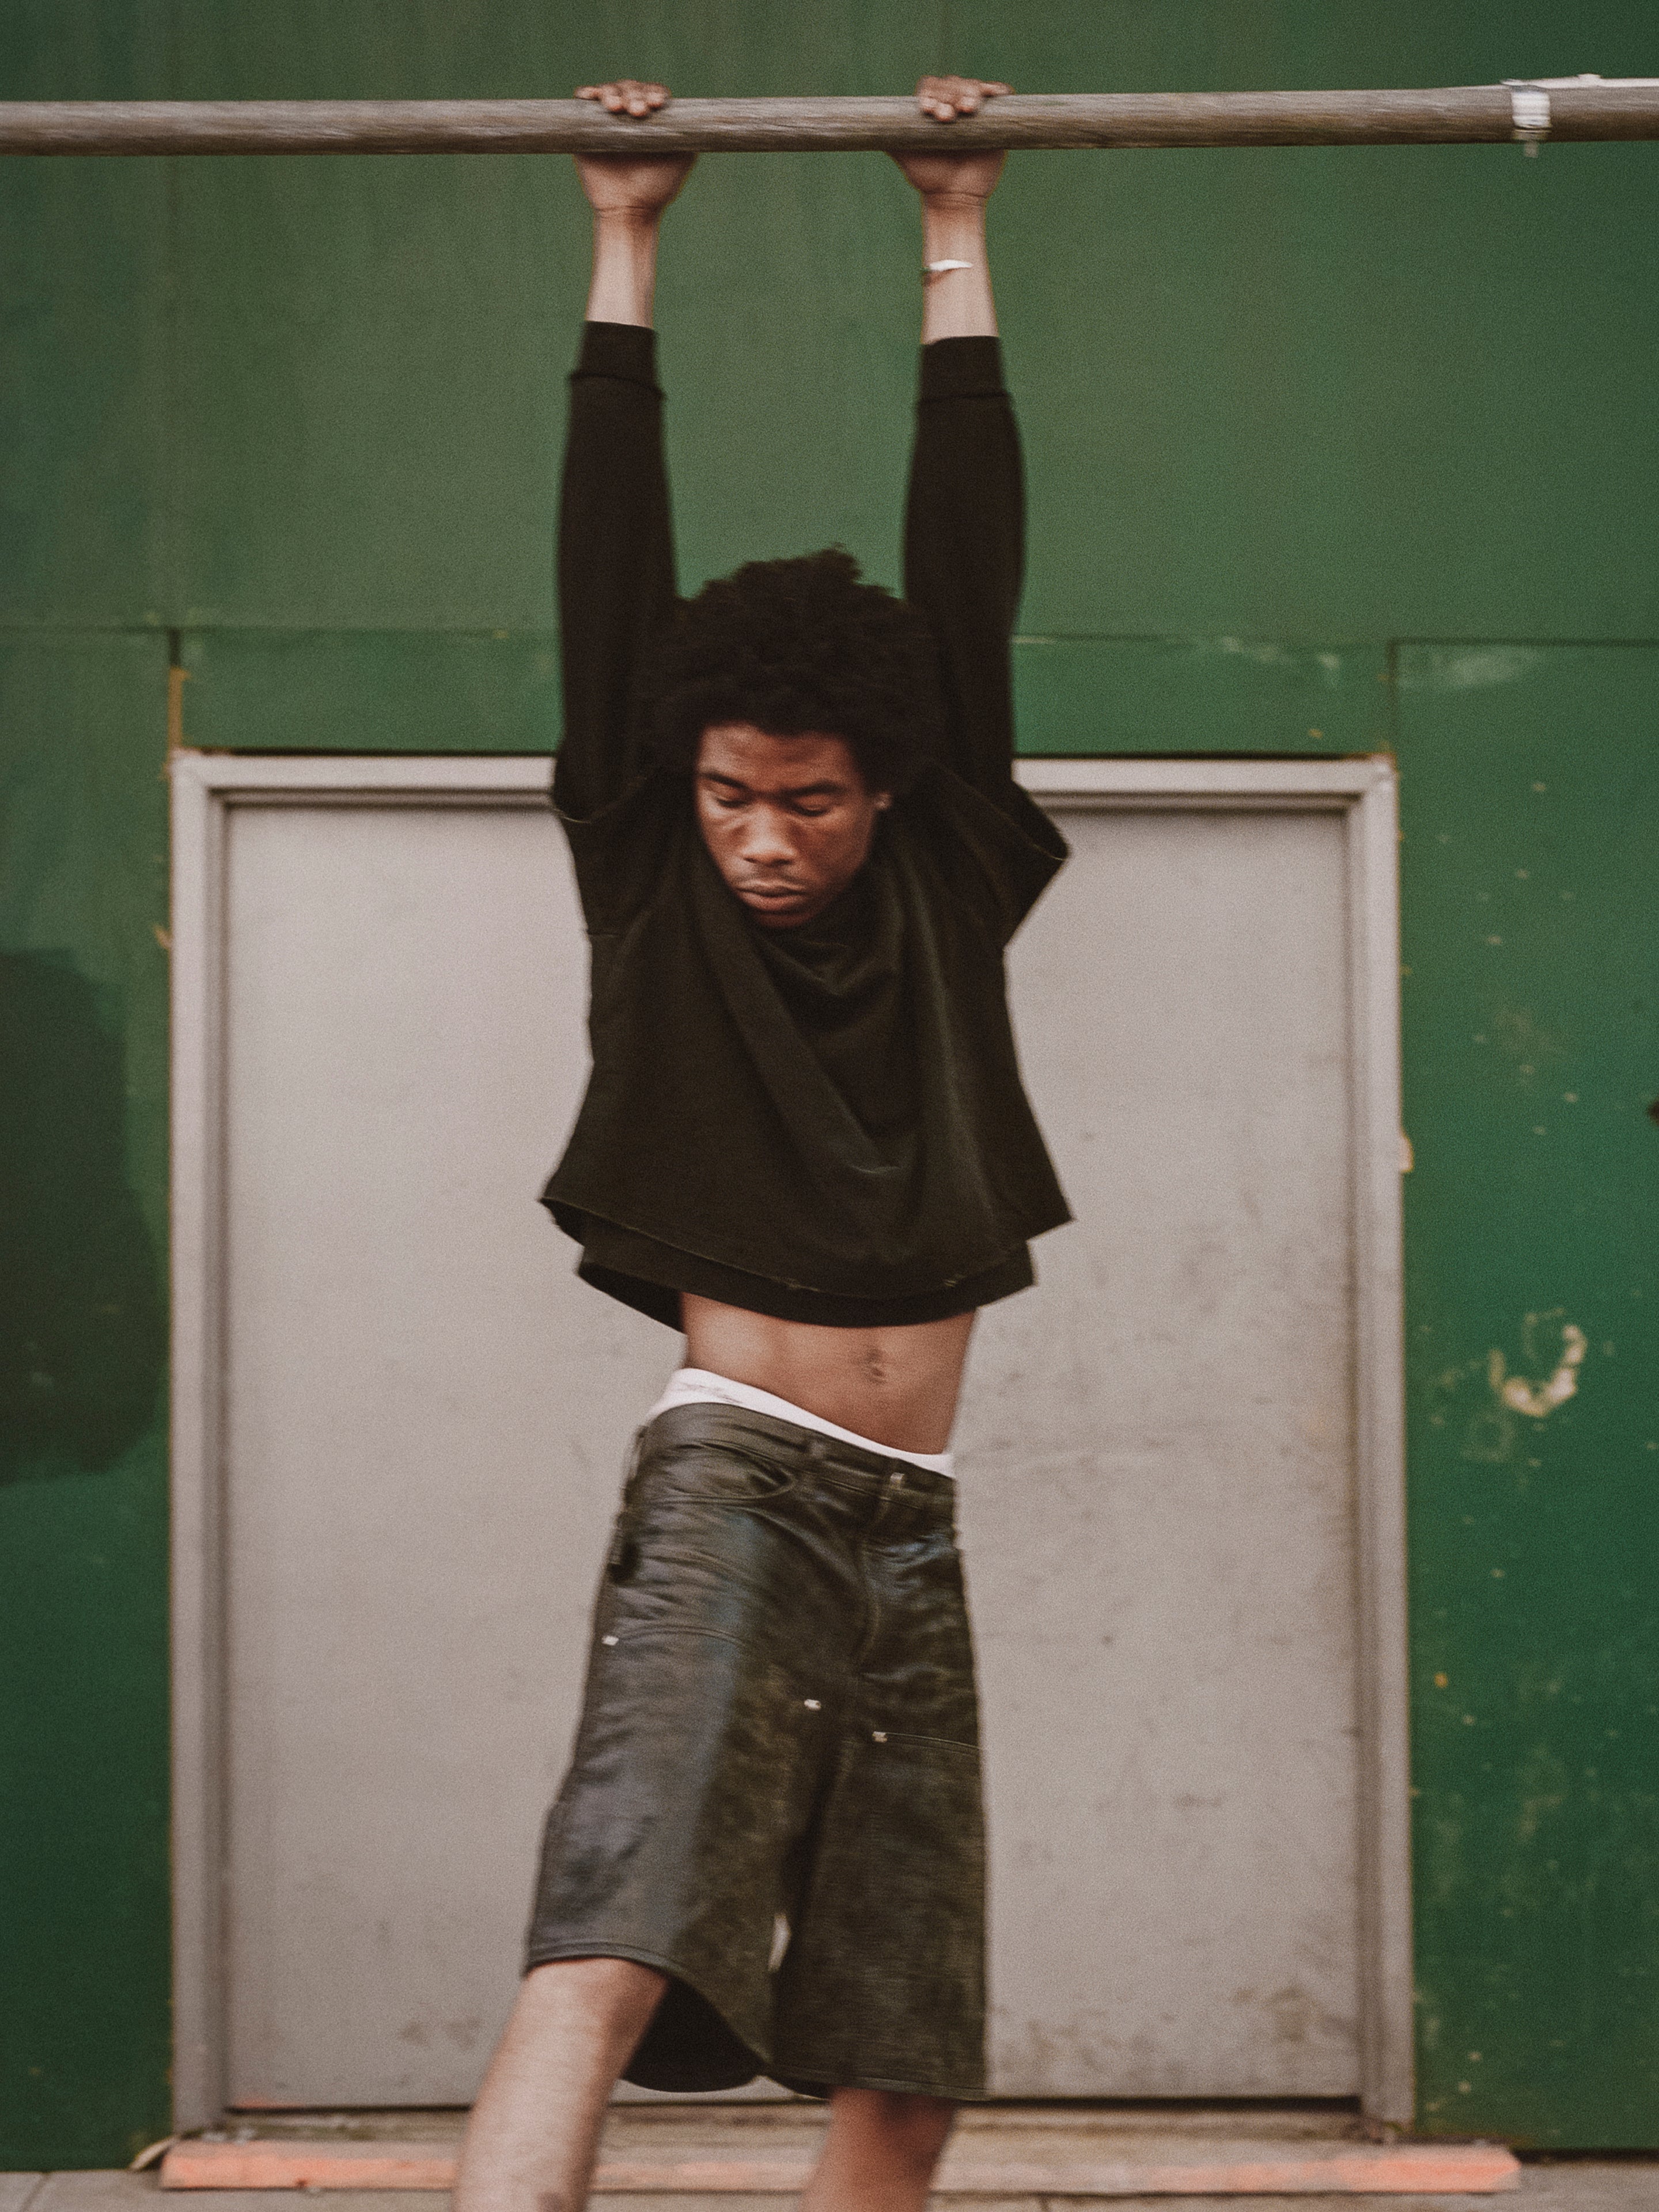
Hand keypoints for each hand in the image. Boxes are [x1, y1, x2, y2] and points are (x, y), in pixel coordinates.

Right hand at [573, 82, 693, 215]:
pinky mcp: (586, 127)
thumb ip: (687, 136)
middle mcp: (629, 116)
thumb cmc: (656, 189)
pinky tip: (592, 97)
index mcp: (651, 120)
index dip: (653, 93)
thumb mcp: (680, 161)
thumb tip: (693, 114)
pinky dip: (586, 94)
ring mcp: (606, 120)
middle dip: (634, 95)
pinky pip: (583, 102)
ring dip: (612, 92)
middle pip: (630, 88)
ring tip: (616, 109)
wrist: (628, 211)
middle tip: (637, 112)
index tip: (655, 105)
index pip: (651, 94)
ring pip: (608, 91)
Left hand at [891, 76, 1010, 201]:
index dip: (930, 94)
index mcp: (933, 108)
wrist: (955, 198)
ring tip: (966, 111)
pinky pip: (1000, 94)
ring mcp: (976, 110)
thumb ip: (890, 138)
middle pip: (952, 84)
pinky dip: (997, 90)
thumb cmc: (928, 178)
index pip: (930, 88)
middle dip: (948, 96)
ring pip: (973, 86)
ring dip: (969, 92)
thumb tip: (865, 125)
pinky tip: (991, 95)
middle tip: (946, 118)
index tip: (928, 111)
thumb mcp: (904, 157)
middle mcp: (953, 104)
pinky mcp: (997, 117)